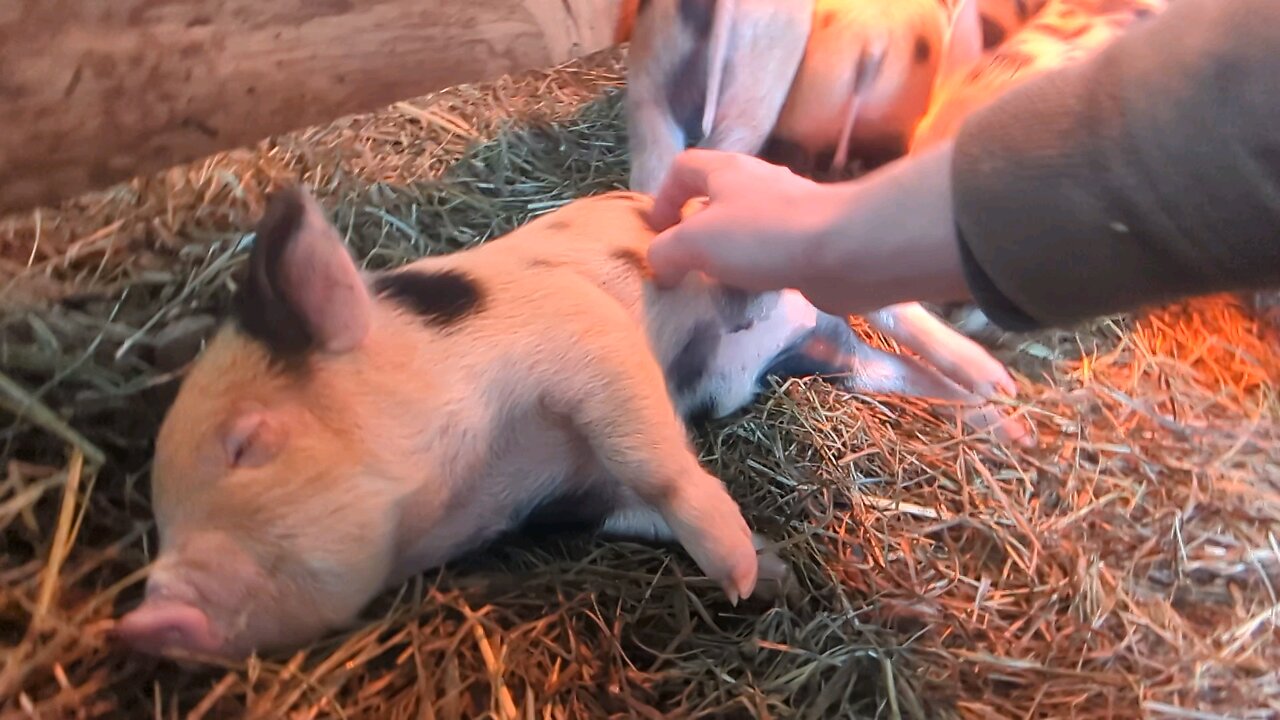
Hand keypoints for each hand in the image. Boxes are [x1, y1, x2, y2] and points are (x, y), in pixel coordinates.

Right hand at [645, 145, 974, 316]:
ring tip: (717, 286)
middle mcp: (758, 183)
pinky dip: (758, 272)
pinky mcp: (811, 241)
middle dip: (696, 230)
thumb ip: (665, 252)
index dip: (663, 197)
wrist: (845, 250)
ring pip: (746, 229)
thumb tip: (659, 266)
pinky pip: (773, 255)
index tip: (657, 233)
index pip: (684, 168)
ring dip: (728, 255)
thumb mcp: (694, 242)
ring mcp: (789, 212)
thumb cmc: (763, 235)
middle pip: (716, 198)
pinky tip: (755, 296)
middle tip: (685, 265)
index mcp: (726, 170)